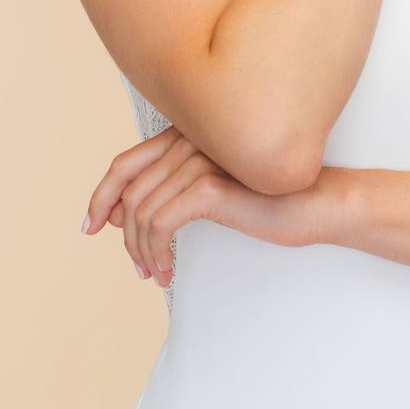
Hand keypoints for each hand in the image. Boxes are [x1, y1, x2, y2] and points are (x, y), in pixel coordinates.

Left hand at [82, 128, 336, 284]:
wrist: (317, 204)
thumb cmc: (270, 199)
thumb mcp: (216, 190)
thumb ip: (178, 188)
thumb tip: (126, 215)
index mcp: (188, 135)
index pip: (126, 163)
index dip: (102, 195)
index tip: (92, 225)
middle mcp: (189, 140)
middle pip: (129, 191)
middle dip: (123, 234)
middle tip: (136, 265)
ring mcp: (199, 160)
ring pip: (141, 211)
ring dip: (140, 250)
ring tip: (155, 273)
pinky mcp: (209, 186)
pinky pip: (160, 223)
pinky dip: (156, 252)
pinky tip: (168, 271)